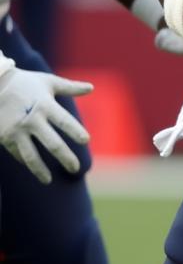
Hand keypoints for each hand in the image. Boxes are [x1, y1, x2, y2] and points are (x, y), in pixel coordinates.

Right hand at [0, 64, 91, 183]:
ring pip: (31, 156)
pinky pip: (17, 153)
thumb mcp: (48, 82)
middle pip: (52, 143)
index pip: (64, 121)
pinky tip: (33, 168)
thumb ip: (70, 87)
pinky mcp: (5, 137)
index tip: (86, 141)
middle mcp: (33, 120)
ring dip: (40, 170)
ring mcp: (17, 130)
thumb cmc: (24, 82)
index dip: (75, 131)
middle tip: (75, 168)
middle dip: (65, 157)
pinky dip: (25, 162)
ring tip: (48, 181)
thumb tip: (91, 87)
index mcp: (46, 105)